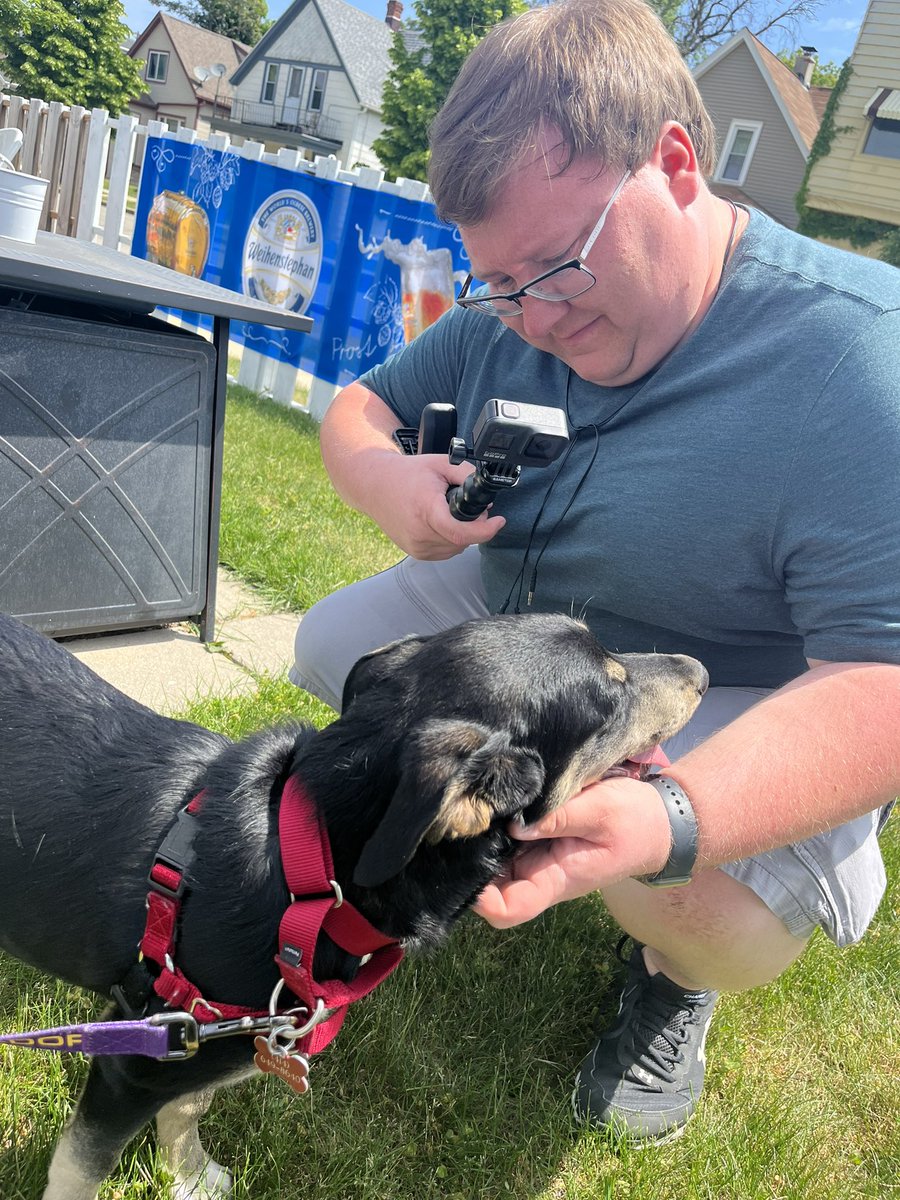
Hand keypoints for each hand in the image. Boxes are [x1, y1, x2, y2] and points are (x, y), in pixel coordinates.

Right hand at [368, 452, 505, 558]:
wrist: (374, 485)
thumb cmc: (405, 474)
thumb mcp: (440, 464)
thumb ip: (467, 475)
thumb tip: (486, 498)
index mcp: (426, 510)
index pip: (460, 532)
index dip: (485, 530)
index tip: (498, 521)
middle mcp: (419, 533)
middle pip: (463, 539)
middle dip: (474, 526)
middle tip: (468, 508)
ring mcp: (417, 546)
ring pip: (456, 548)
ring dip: (462, 534)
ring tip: (449, 513)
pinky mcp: (415, 552)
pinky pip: (445, 551)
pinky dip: (450, 539)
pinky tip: (441, 523)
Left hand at [473, 777, 672, 927]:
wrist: (657, 820)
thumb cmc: (634, 821)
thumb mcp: (601, 811)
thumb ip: (558, 817)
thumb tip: (514, 824)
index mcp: (555, 879)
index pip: (508, 909)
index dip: (481, 899)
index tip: (467, 866)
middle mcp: (538, 871)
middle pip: (489, 883)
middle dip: (470, 859)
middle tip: (461, 820)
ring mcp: (535, 853)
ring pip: (492, 857)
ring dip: (481, 836)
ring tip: (473, 802)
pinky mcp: (535, 833)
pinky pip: (504, 834)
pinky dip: (494, 819)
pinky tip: (490, 794)